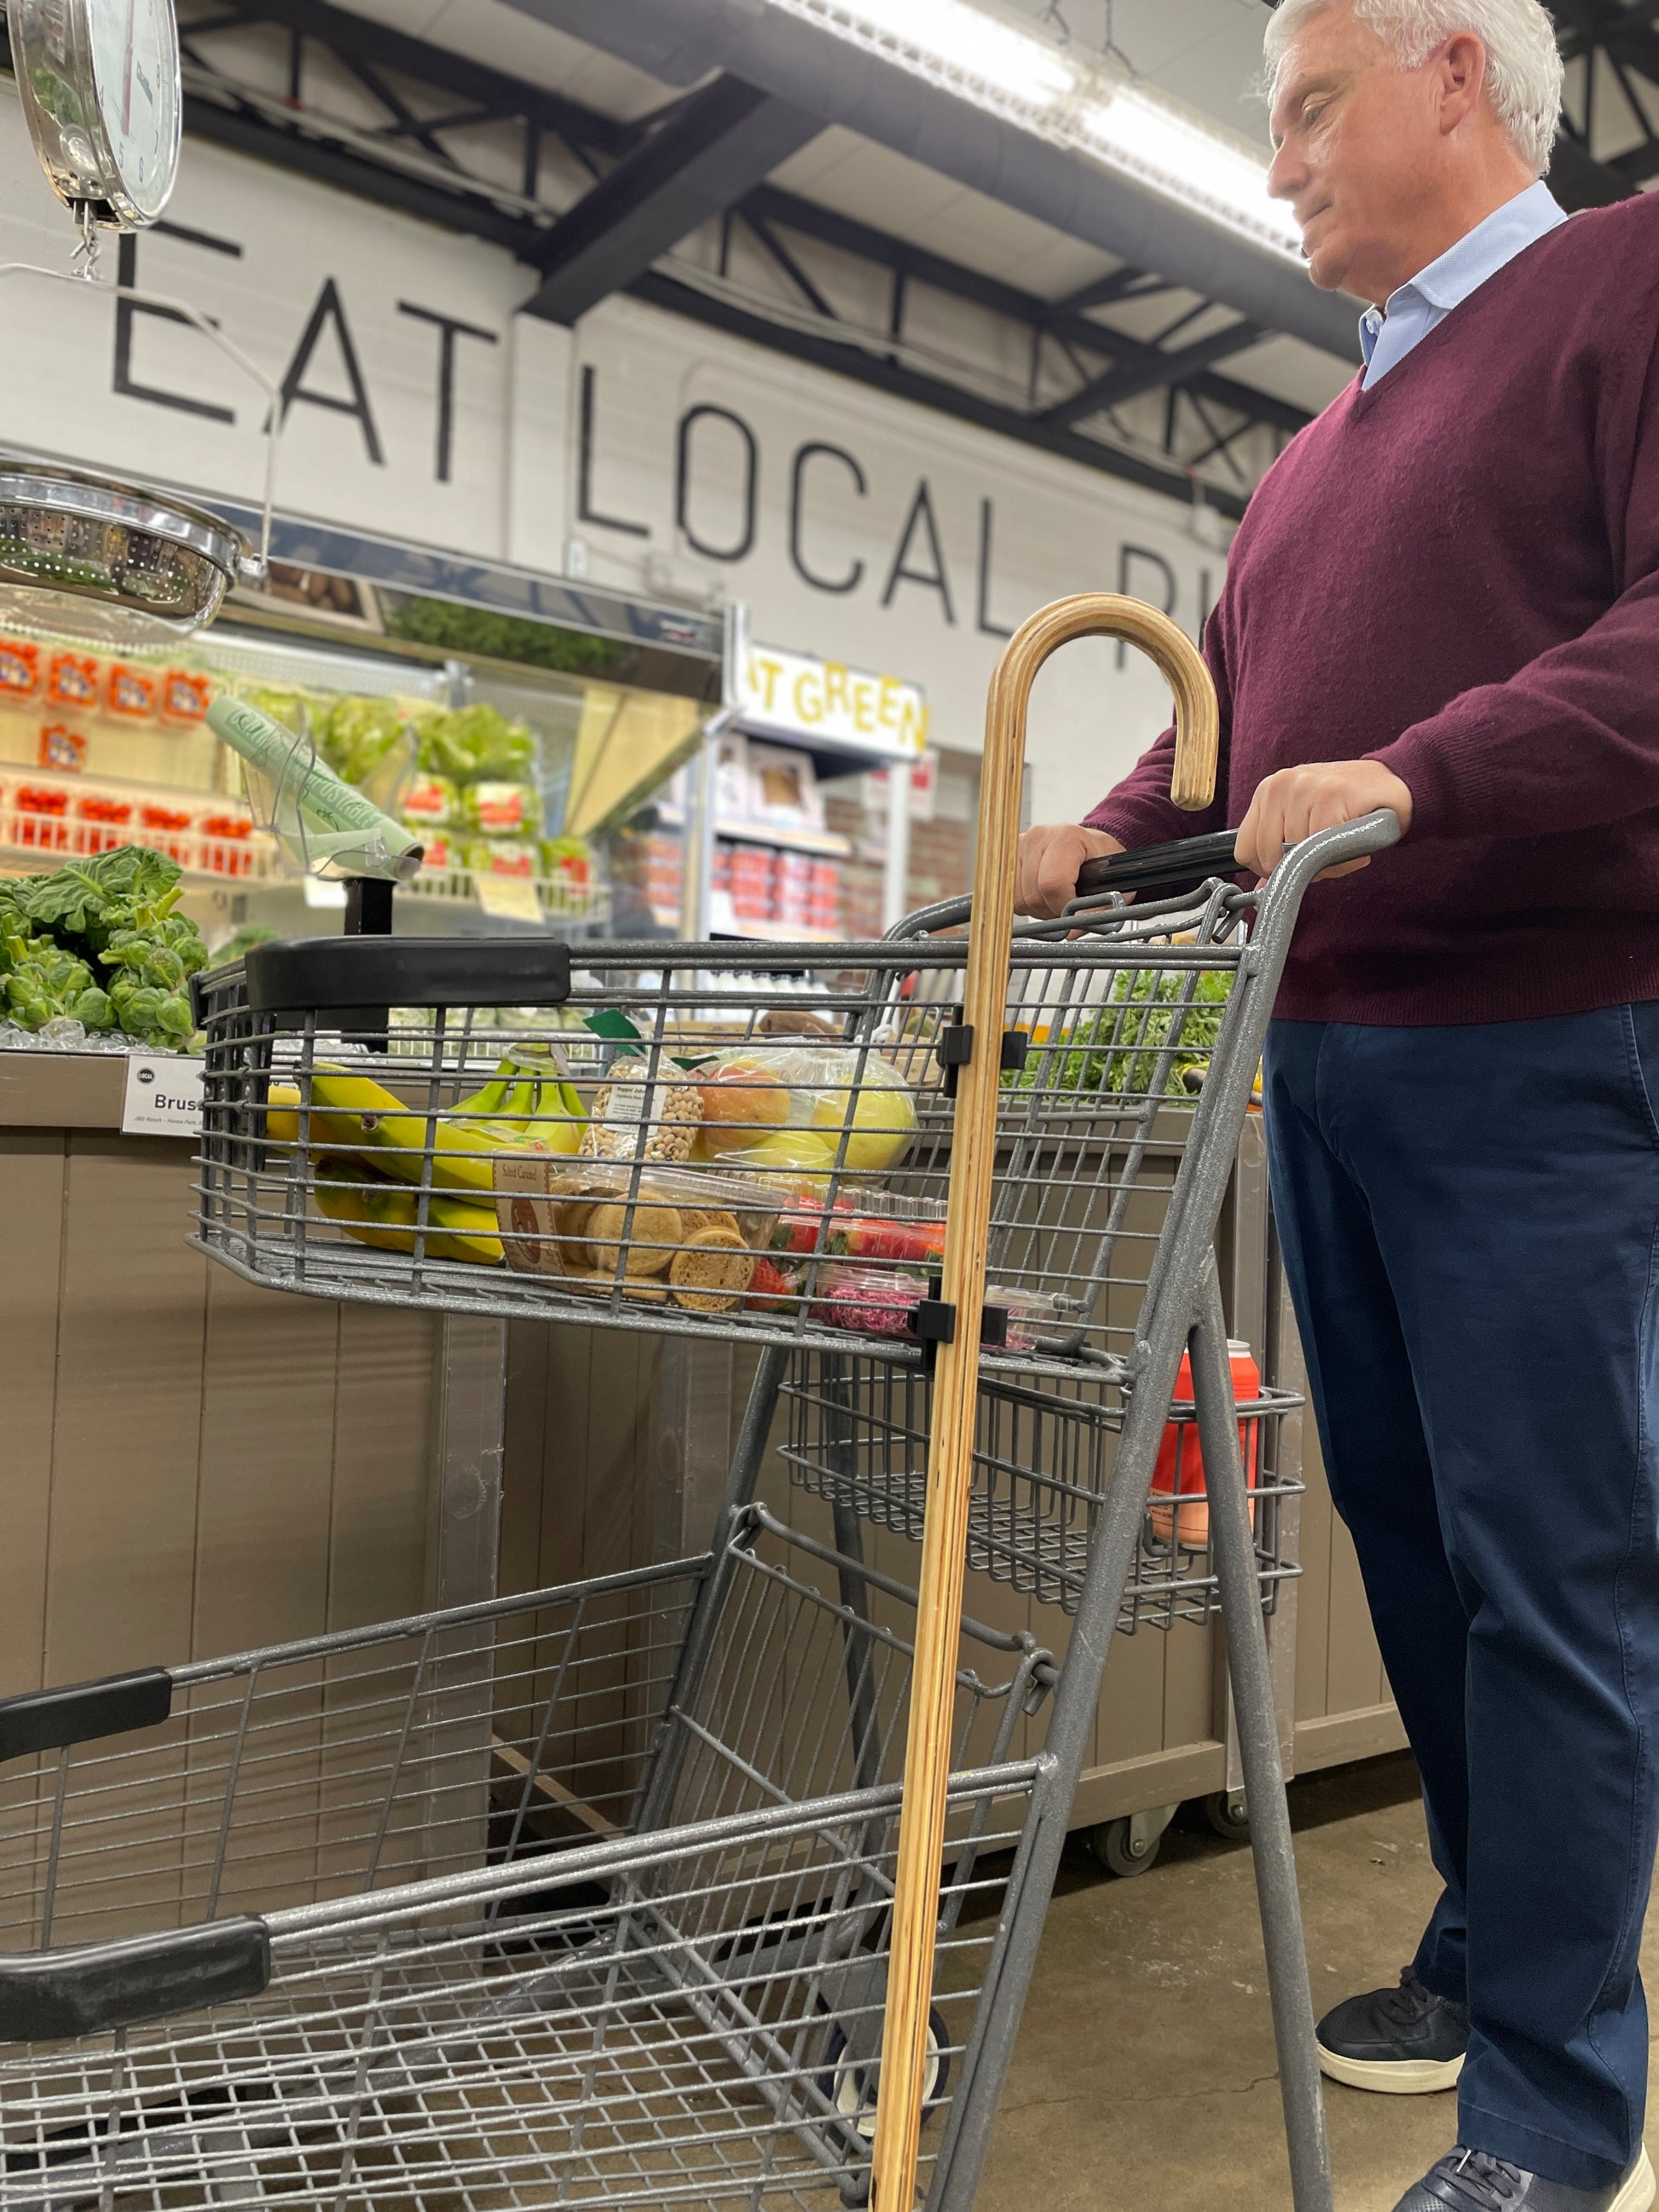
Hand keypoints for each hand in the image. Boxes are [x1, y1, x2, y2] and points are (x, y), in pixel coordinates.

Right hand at [1015, 824, 1124, 916]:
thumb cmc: (1101, 864)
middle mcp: (1038, 837)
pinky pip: (1010, 896)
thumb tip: (1070, 933)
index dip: (1062, 907)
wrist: (1090, 846)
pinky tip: (1041, 895)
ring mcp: (1019, 845)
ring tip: (1054, 900)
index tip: (1074, 910)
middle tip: (1066, 907)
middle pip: (1033, 894)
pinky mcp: (1006, 857)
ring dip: (1037, 909)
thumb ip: (1095, 911)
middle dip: (1050, 910)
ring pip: (1018, 898)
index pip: (1052, 884)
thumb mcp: (1111, 887)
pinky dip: (1025, 904)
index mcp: (1066, 837)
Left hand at [1234, 760, 1411, 881]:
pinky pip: (1324, 849)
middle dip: (1299, 869)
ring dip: (1327, 864)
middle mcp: (1280, 785)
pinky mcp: (1330, 795)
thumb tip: (1262, 889)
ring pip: (1296, 855)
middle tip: (1325, 856)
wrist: (1395, 783)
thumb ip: (1280, 852)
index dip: (1269, 869)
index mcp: (1267, 792)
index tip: (1293, 866)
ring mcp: (1304, 787)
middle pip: (1268, 857)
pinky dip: (1344, 860)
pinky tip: (1355, 845)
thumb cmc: (1348, 805)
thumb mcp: (1304, 823)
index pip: (1244, 850)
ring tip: (1343, 845)